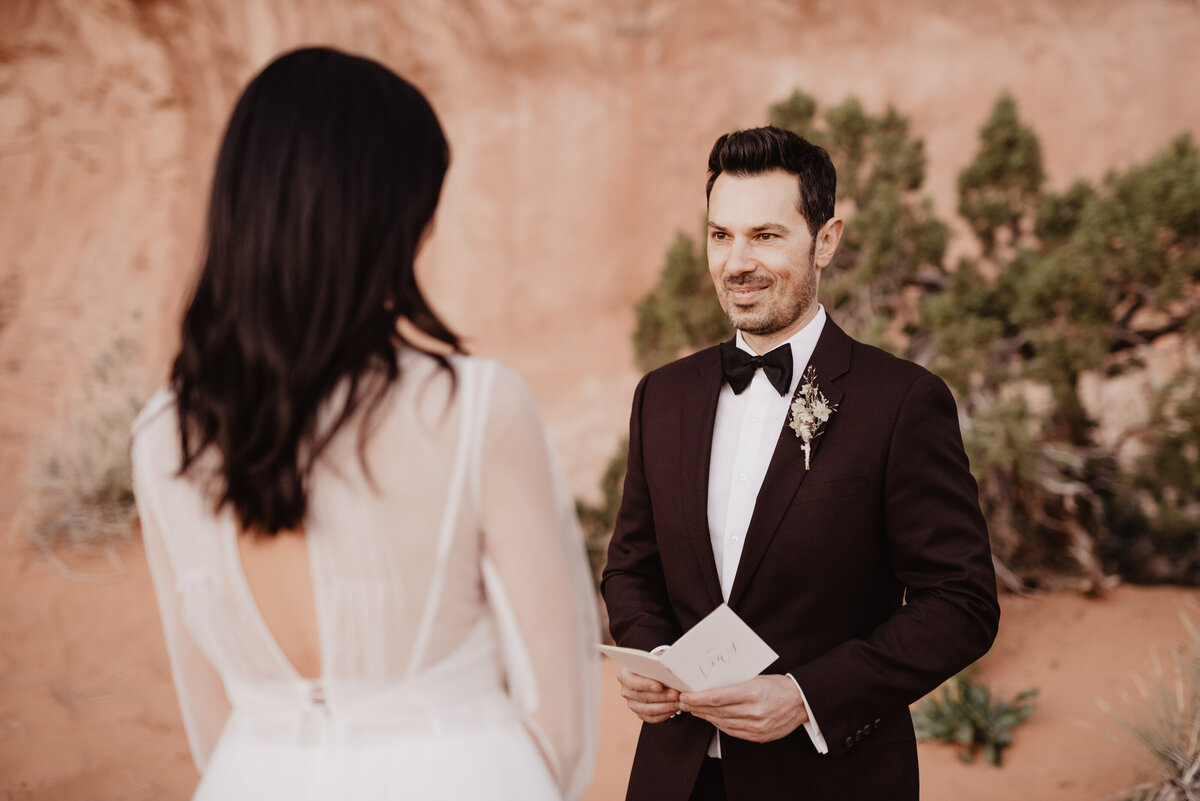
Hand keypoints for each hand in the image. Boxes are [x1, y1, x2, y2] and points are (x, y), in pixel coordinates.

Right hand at [617, 667, 680, 722]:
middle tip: (675, 694)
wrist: (653, 673)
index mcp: (624, 674)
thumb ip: (658, 665)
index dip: (645, 685)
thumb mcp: (654, 660)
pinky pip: (651, 718)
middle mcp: (626, 690)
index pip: (631, 681)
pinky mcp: (640, 713)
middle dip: (661, 696)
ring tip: (678, 702)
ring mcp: (632, 704)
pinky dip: (664, 714)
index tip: (659, 686)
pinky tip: (674, 709)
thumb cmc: (654, 665)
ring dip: (665, 706)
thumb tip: (668, 670)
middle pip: (641, 696)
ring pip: (647, 710)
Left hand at [677, 674, 807, 742]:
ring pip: (723, 723)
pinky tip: (711, 718)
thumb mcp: (755, 678)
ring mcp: (757, 727)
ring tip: (693, 710)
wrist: (801, 702)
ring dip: (705, 717)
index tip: (685, 695)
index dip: (698, 698)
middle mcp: (754, 712)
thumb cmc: (777, 685)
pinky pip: (733, 732)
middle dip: (697, 707)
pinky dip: (719, 725)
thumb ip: (733, 684)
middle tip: (683, 702)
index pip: (717, 697)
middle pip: (717, 711)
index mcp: (752, 693)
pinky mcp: (759, 736)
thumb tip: (708, 687)